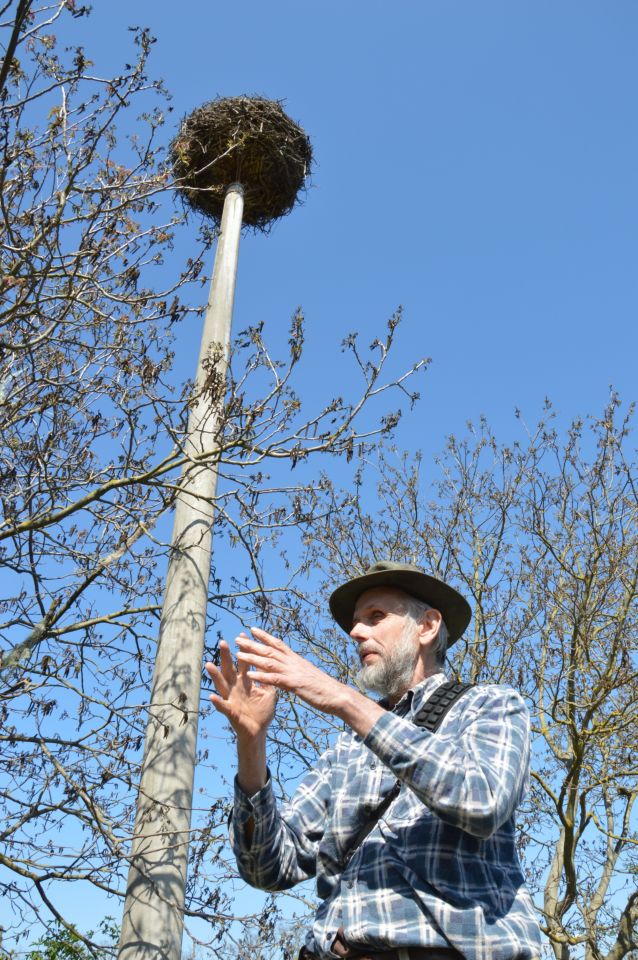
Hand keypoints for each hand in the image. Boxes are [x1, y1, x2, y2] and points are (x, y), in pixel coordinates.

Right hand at [205, 636, 276, 740]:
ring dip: (215, 675)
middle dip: (226, 656)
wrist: (258, 731)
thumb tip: (272, 662)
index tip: (242, 634)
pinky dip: (217, 702)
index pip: (244, 662)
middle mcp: (235, 687)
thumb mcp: (269, 692)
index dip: (244, 649)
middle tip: (223, 642)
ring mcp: (231, 698)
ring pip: (221, 685)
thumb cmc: (262, 711)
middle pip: (229, 669)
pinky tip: (211, 696)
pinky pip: (222, 706)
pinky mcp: (230, 711)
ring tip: (209, 664)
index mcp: (245, 681)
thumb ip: (269, 678)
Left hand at [235, 627, 349, 715]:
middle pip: (270, 650)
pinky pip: (275, 680)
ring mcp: (293, 672)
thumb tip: (290, 666)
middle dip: (253, 644)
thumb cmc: (323, 687)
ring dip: (253, 658)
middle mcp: (293, 662)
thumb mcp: (307, 675)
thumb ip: (296, 669)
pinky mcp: (294, 684)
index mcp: (296, 660)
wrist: (337, 695)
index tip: (252, 629)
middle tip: (238, 638)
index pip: (278, 644)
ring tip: (238, 654)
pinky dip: (261, 677)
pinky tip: (250, 675)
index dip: (265, 636)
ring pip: (269, 662)